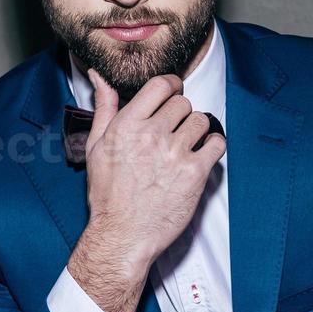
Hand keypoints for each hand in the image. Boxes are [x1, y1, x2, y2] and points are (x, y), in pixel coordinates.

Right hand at [67, 68, 225, 311]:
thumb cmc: (107, 195)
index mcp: (127, 125)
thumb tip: (99, 77)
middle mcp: (152, 135)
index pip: (161, 85)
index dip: (171, 86)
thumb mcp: (95, 146)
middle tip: (174, 130)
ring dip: (196, 130)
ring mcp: (175, 153)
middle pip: (183, 103)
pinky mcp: (195, 173)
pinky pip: (217, 144)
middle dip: (180, 113)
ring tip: (186, 145)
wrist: (122, 235)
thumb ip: (103, 108)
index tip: (172, 94)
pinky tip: (202, 154)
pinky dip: (214, 146)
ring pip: (201, 121)